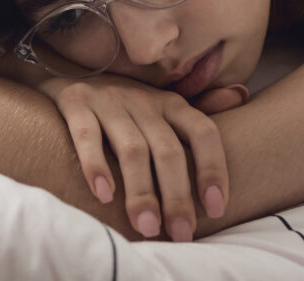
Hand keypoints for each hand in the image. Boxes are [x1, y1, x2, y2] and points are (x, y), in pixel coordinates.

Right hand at [39, 74, 244, 241]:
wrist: (61, 71)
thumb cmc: (120, 102)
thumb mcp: (160, 103)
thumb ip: (200, 107)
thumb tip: (241, 95)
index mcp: (169, 102)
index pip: (202, 131)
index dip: (213, 168)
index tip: (215, 208)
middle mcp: (142, 99)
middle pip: (167, 149)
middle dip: (177, 195)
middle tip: (180, 233)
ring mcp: (107, 99)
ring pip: (131, 148)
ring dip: (141, 190)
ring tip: (146, 226)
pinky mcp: (74, 102)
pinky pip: (87, 135)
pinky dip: (96, 165)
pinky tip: (103, 194)